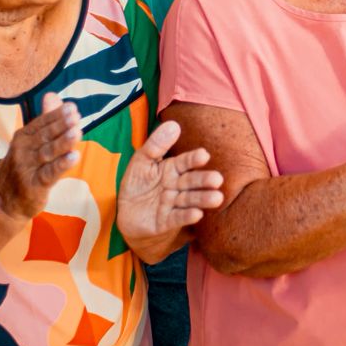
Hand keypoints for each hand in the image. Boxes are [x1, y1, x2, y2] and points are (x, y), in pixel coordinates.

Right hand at [0, 94, 81, 220]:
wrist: (3, 205)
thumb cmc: (22, 169)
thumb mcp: (30, 143)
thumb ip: (45, 120)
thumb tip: (53, 94)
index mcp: (23, 137)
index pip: (42, 123)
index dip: (57, 115)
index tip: (72, 107)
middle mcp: (22, 151)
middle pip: (45, 136)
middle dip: (61, 126)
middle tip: (76, 116)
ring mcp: (27, 169)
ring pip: (48, 153)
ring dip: (63, 142)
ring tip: (77, 132)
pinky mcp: (34, 186)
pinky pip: (50, 174)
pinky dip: (62, 165)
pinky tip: (74, 156)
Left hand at [115, 120, 224, 261]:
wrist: (128, 216)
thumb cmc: (138, 184)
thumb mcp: (141, 161)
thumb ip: (156, 145)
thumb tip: (173, 124)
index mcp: (171, 169)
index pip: (184, 162)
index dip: (193, 159)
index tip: (204, 155)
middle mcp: (176, 186)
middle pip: (191, 181)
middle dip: (204, 180)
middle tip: (217, 179)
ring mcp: (172, 204)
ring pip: (189, 200)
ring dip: (202, 199)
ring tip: (217, 198)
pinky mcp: (166, 221)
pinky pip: (177, 217)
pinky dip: (187, 216)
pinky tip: (197, 214)